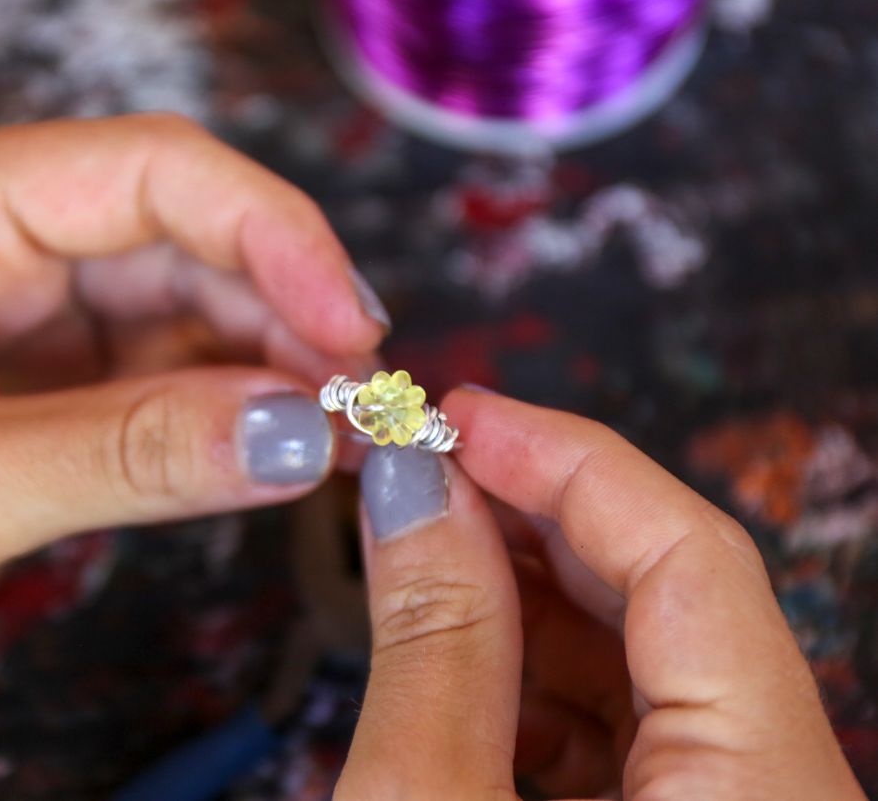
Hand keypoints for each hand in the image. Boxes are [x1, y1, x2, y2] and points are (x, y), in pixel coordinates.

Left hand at [0, 115, 388, 777]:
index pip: (150, 173)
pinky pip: (159, 392)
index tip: (347, 330)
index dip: (271, 235)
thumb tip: (297, 427)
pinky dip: (225, 422)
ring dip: (266, 368)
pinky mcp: (34, 407)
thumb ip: (126, 453)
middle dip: (283, 308)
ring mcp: (16, 330)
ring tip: (335, 437)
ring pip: (184, 316)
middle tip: (360, 401)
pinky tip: (274, 456)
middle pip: (184, 239)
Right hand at [336, 388, 865, 799]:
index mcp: (759, 792)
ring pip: (632, 664)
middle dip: (531, 519)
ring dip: (513, 594)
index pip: (693, 559)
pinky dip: (518, 679)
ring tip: (415, 546)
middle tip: (423, 467)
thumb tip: (413, 489)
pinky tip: (441, 644)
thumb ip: (434, 642)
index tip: (460, 417)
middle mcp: (766, 798)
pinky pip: (610, 733)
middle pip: (667, 601)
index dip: (567, 463)